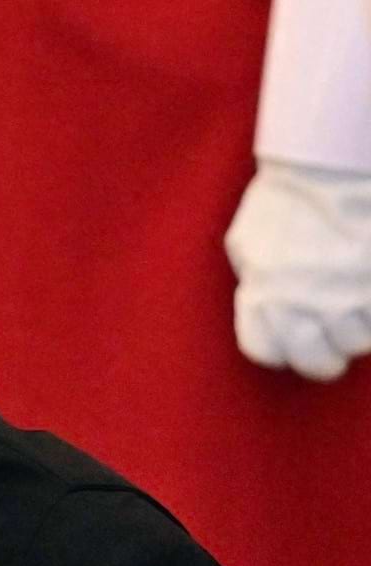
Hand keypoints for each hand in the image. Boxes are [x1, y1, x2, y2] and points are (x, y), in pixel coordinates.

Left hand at [225, 158, 370, 381]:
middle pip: (317, 362)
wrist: (329, 162)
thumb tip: (260, 297)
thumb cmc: (286, 195)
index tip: (293, 337)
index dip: (282, 347)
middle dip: (325, 354)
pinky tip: (370, 291)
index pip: (266, 351)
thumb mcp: (248, 240)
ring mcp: (349, 297)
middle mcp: (304, 306)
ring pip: (359, 343)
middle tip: (335, 337)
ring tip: (357, 302)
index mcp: (264, 298)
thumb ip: (255, 277)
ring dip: (360, 329)